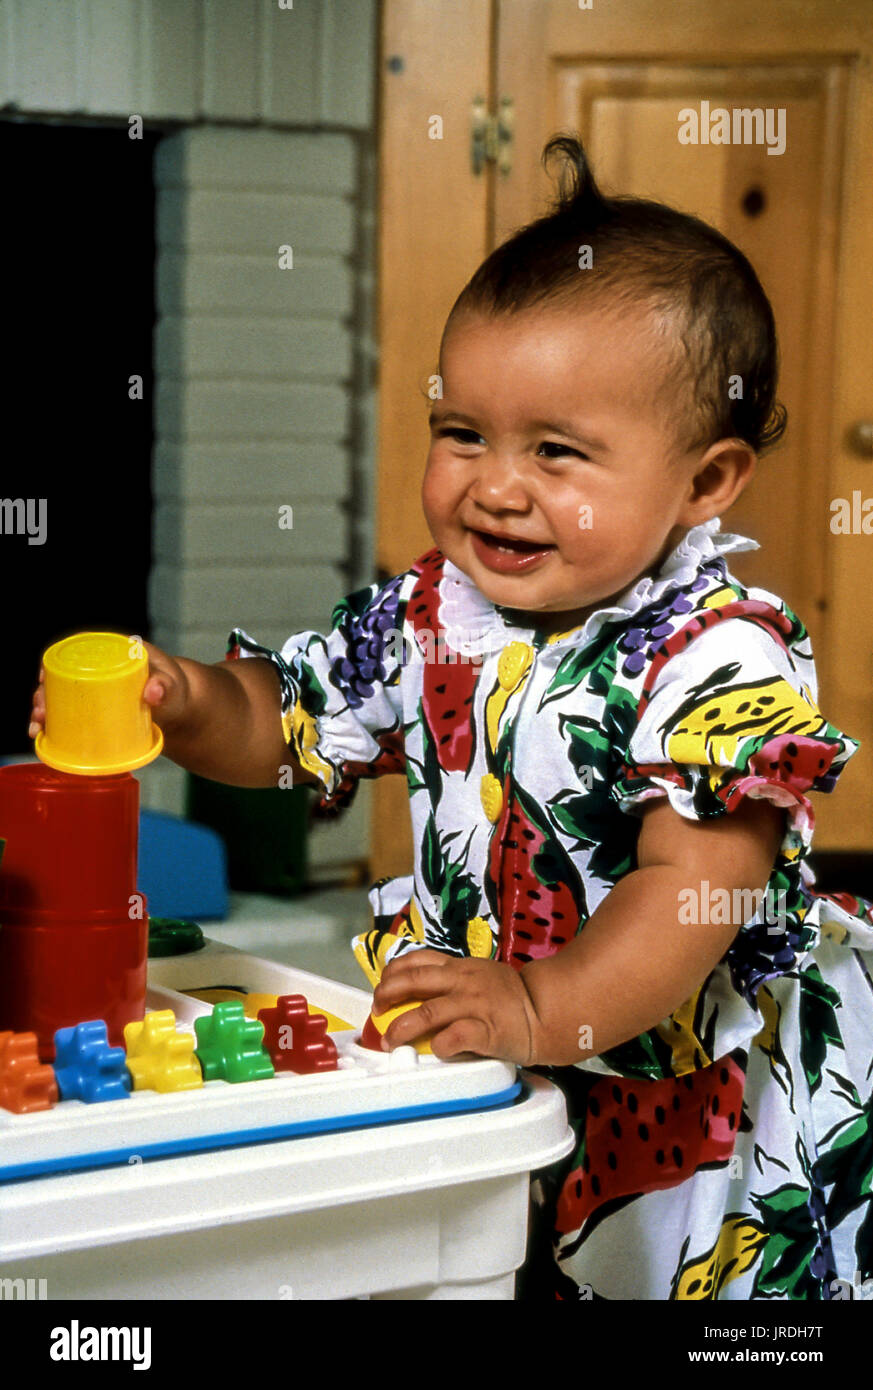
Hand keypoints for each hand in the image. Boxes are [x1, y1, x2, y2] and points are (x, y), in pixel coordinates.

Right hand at [28, 640, 191, 741]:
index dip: (53, 663)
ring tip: (37, 727)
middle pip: (62, 677)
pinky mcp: (96, 711)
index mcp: (113, 652)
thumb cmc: (175, 692)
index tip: (43, 678)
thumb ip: (166, 688)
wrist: (181, 711)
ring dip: (44, 710)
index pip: (76, 651)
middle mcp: (99, 669)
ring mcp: (96, 691)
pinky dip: (54, 724)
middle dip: (44, 694)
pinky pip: (69, 714)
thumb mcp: (173, 687)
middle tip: (41, 712)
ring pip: (61, 697)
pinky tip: (40, 735)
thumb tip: (152, 692)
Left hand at [372, 949, 541, 1064]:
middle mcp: (463, 982)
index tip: (382, 986)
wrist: (546, 1010)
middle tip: (377, 1011)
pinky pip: (453, 1037)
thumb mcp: (480, 975)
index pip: (417, 960)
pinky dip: (438, 1045)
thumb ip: (453, 980)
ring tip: (389, 1040)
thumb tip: (419, 993)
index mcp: (460, 967)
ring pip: (426, 1012)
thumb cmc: (512, 997)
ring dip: (401, 1028)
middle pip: (413, 981)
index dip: (392, 972)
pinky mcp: (485, 1030)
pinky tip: (434, 1050)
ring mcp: (473, 1005)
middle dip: (386, 995)